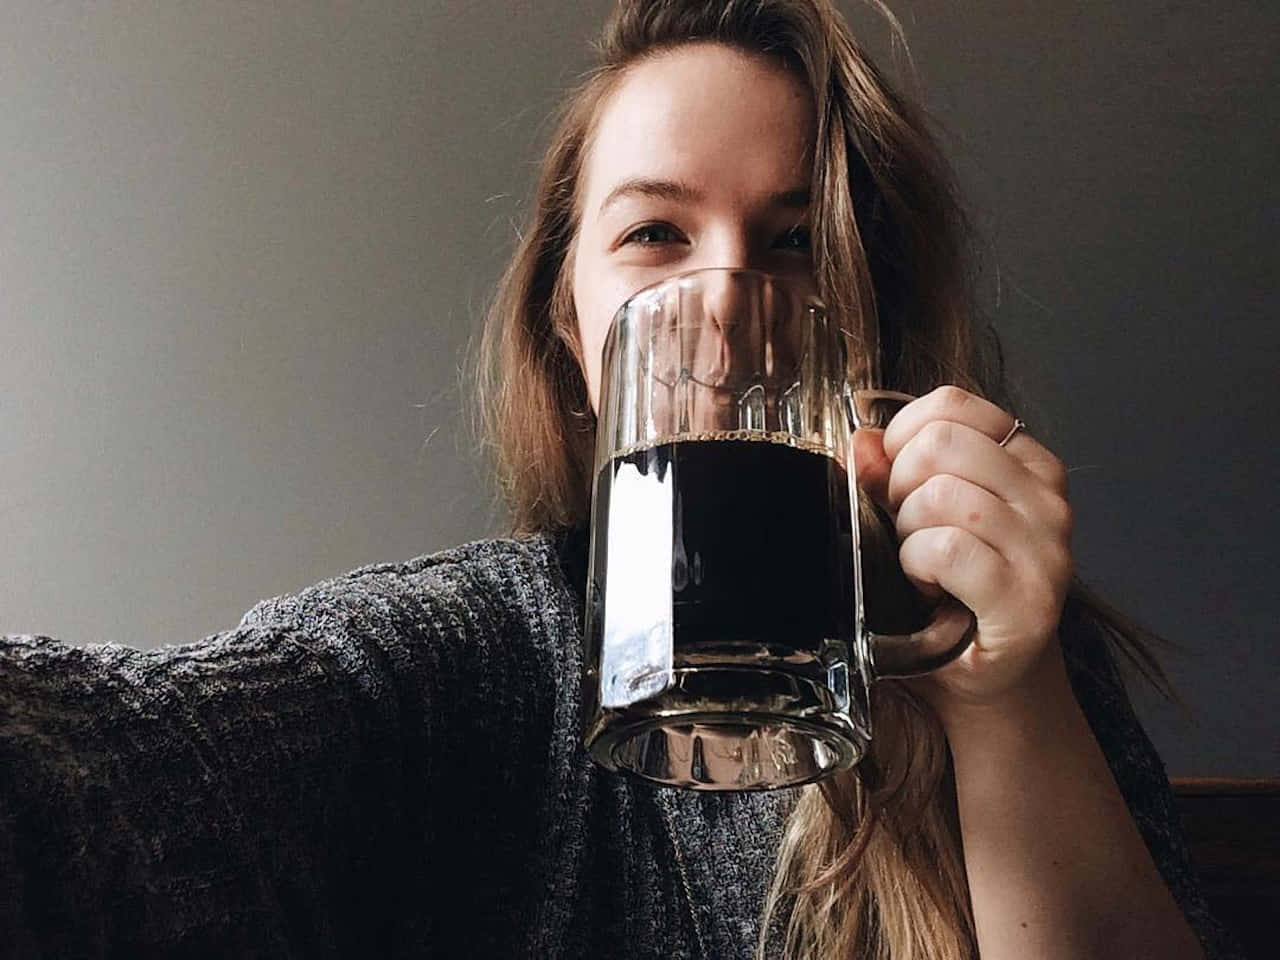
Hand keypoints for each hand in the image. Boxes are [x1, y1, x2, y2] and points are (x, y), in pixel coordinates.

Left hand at [853, 386, 1073, 712]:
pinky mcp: (1029, 596)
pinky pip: (948, 549)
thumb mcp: (918, 518)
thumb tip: (859, 441)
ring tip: (921, 560)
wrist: (989, 673)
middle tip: (906, 526)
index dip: (902, 435)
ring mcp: (1045, 546)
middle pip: (941, 442)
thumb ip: (889, 474)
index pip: (953, 405)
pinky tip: (929, 584)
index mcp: (1026, 462)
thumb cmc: (952, 590)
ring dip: (908, 531)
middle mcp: (1045, 496)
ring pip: (941, 494)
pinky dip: (919, 564)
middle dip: (899, 483)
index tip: (895, 478)